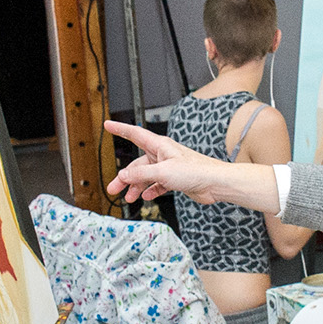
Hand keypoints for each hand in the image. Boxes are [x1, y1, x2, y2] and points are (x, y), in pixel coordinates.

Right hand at [104, 121, 230, 202]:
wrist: (214, 183)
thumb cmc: (195, 171)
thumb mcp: (163, 172)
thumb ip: (141, 175)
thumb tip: (123, 176)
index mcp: (159, 146)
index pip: (134, 134)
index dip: (120, 129)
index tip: (107, 125)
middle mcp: (162, 154)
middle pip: (137, 164)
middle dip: (124, 177)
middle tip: (113, 189)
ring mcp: (168, 167)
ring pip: (146, 176)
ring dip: (136, 187)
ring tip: (129, 198)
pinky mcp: (174, 179)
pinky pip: (157, 184)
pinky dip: (150, 190)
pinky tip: (146, 196)